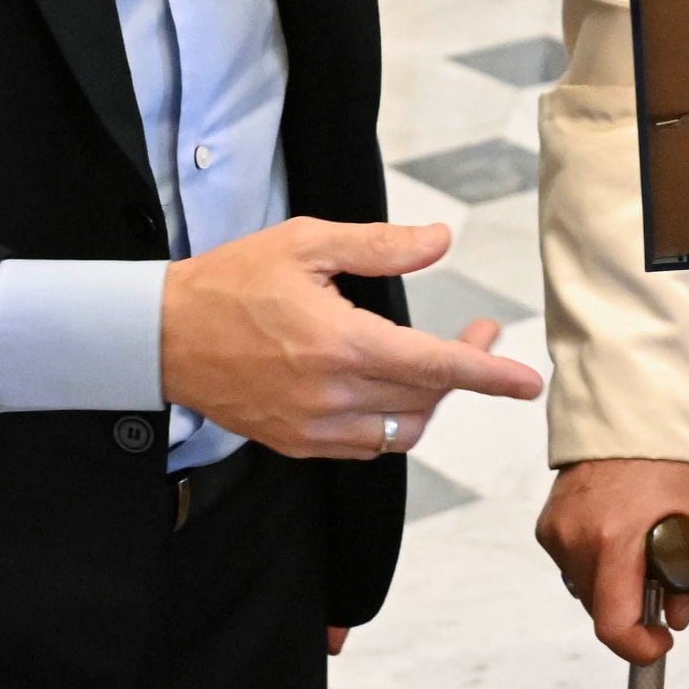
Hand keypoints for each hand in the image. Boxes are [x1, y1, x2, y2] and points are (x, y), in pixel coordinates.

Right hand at [158, 218, 541, 456]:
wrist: (161, 336)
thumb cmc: (231, 281)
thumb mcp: (304, 244)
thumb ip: (378, 245)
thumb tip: (439, 241)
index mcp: (339, 345)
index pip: (434, 367)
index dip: (487, 373)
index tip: (527, 382)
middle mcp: (331, 396)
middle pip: (425, 399)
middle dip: (463, 369)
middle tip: (475, 332)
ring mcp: (313, 428)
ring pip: (401, 432)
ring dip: (428, 401)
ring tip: (433, 362)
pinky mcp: (296, 444)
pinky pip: (366, 447)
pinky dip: (391, 423)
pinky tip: (388, 389)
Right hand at [537, 456, 688, 665]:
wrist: (635, 419)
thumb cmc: (672, 467)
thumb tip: (674, 617)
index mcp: (616, 540)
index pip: (614, 625)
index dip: (639, 647)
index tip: (658, 641)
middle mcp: (579, 538)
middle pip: (600, 609)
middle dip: (631, 607)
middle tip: (657, 579)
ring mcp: (558, 531)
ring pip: (585, 588)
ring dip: (611, 584)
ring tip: (635, 547)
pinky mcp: (547, 524)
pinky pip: (571, 564)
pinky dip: (594, 561)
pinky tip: (614, 532)